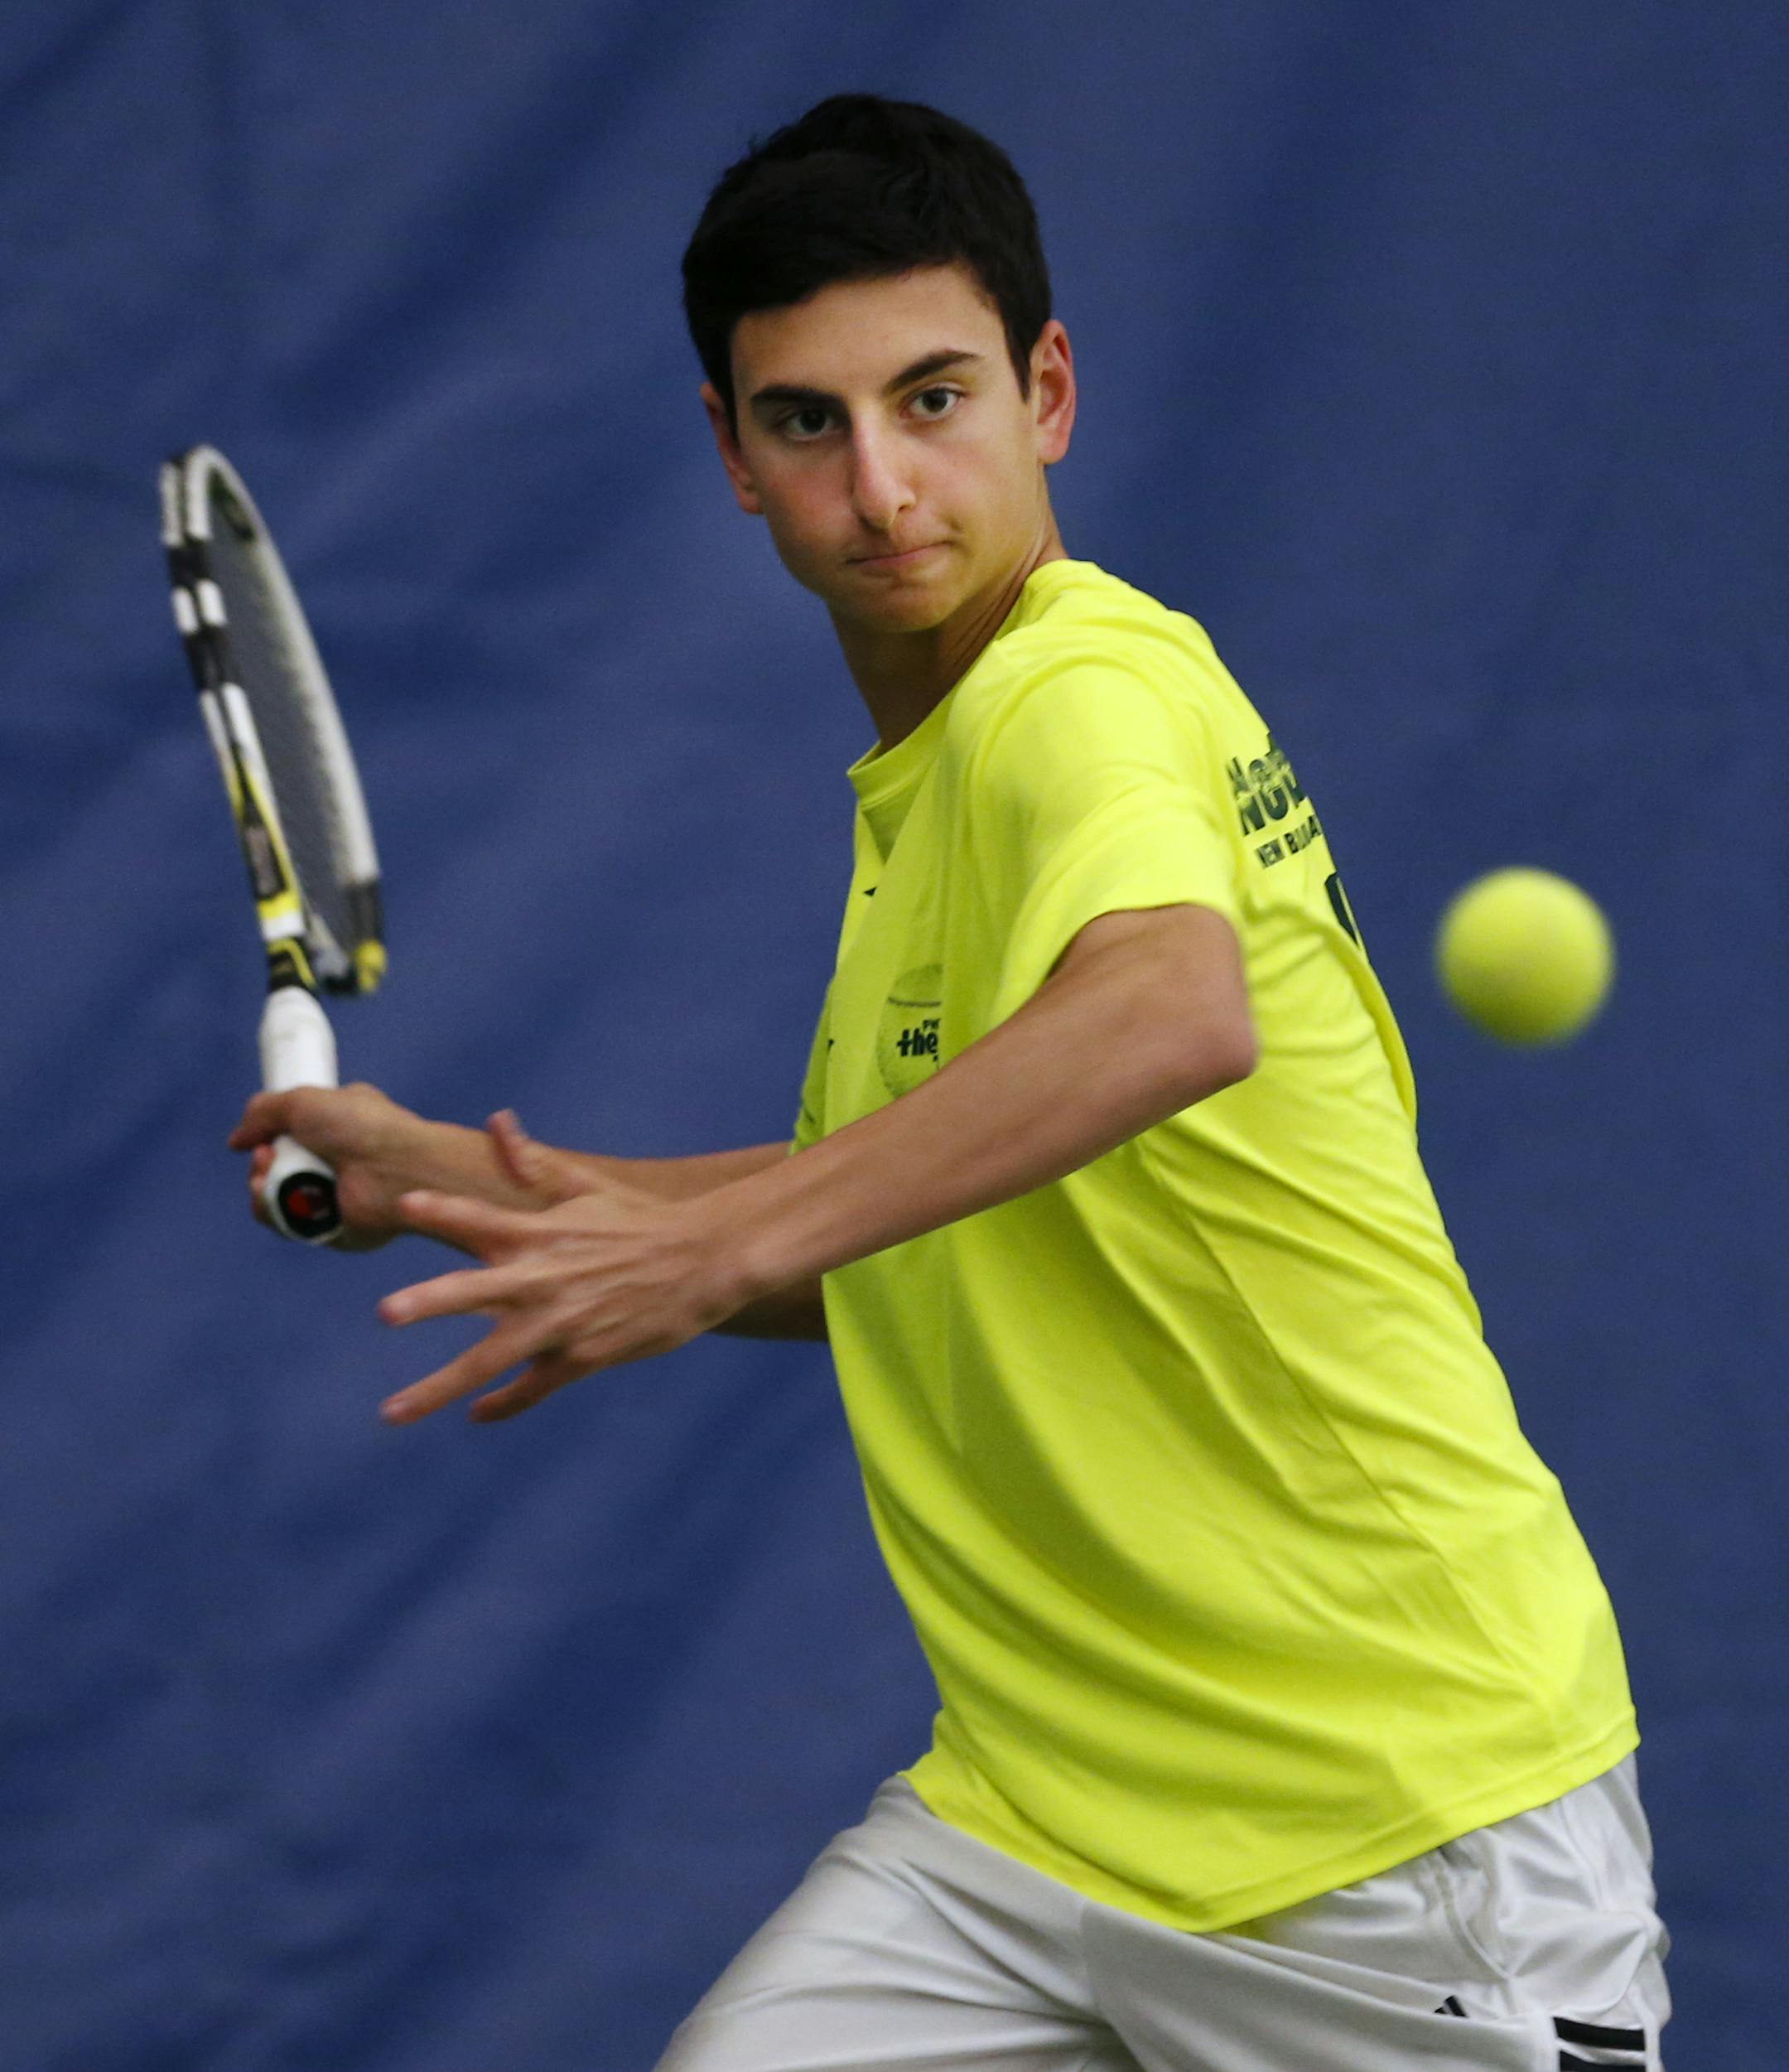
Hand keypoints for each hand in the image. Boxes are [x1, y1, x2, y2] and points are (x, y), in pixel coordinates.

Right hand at [228, 1082, 431, 1250]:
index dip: (270, 1136)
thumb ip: (263, 1112)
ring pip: (274, 1198)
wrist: (394, 1168)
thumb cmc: (361, 1127)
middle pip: (276, 1169)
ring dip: (260, 1186)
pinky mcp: (331, 1229)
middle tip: (265, 1155)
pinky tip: (277, 1197)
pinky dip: (274, 1211)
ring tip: (269, 1172)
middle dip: (260, 1163)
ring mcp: (334, 1197)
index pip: (293, 1134)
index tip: (262, 1135)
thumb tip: (237, 1141)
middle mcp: (337, 1162)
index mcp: (339, 1126)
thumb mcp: (303, 1101)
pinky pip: (286, 1225)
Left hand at [375, 1175, 754, 1423]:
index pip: (482, 1218)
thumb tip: (495, 1120)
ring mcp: (562, 1323)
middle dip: (430, 1302)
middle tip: (387, 1313)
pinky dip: (503, 1404)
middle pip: (476, 1293)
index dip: (443, 1209)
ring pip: (491, 1360)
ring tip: (392, 1411)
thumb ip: (533, 1162)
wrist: (703, 1264)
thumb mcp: (587, 1187)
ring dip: (439, 1387)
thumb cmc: (640, 1221)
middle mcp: (544, 1279)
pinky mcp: (583, 1357)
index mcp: (541, 1233)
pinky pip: (533, 1388)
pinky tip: (475, 1414)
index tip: (406, 1204)